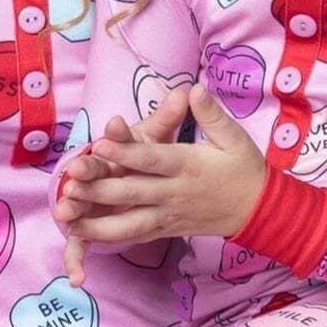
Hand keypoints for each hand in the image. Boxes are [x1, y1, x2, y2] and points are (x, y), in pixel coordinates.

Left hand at [54, 84, 264, 283]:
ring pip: (129, 223)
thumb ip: (211, 114)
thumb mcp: (235, 138)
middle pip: (132, 192)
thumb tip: (194, 89)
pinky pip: (135, 236)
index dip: (125, 152)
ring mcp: (169, 215)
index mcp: (189, 166)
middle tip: (70, 180)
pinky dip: (109, 238)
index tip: (99, 143)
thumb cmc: (245, 169)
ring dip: (96, 222)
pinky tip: (84, 237)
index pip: (152, 160)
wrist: (259, 211)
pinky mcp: (166, 230)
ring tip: (66, 217)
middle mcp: (174, 193)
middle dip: (98, 188)